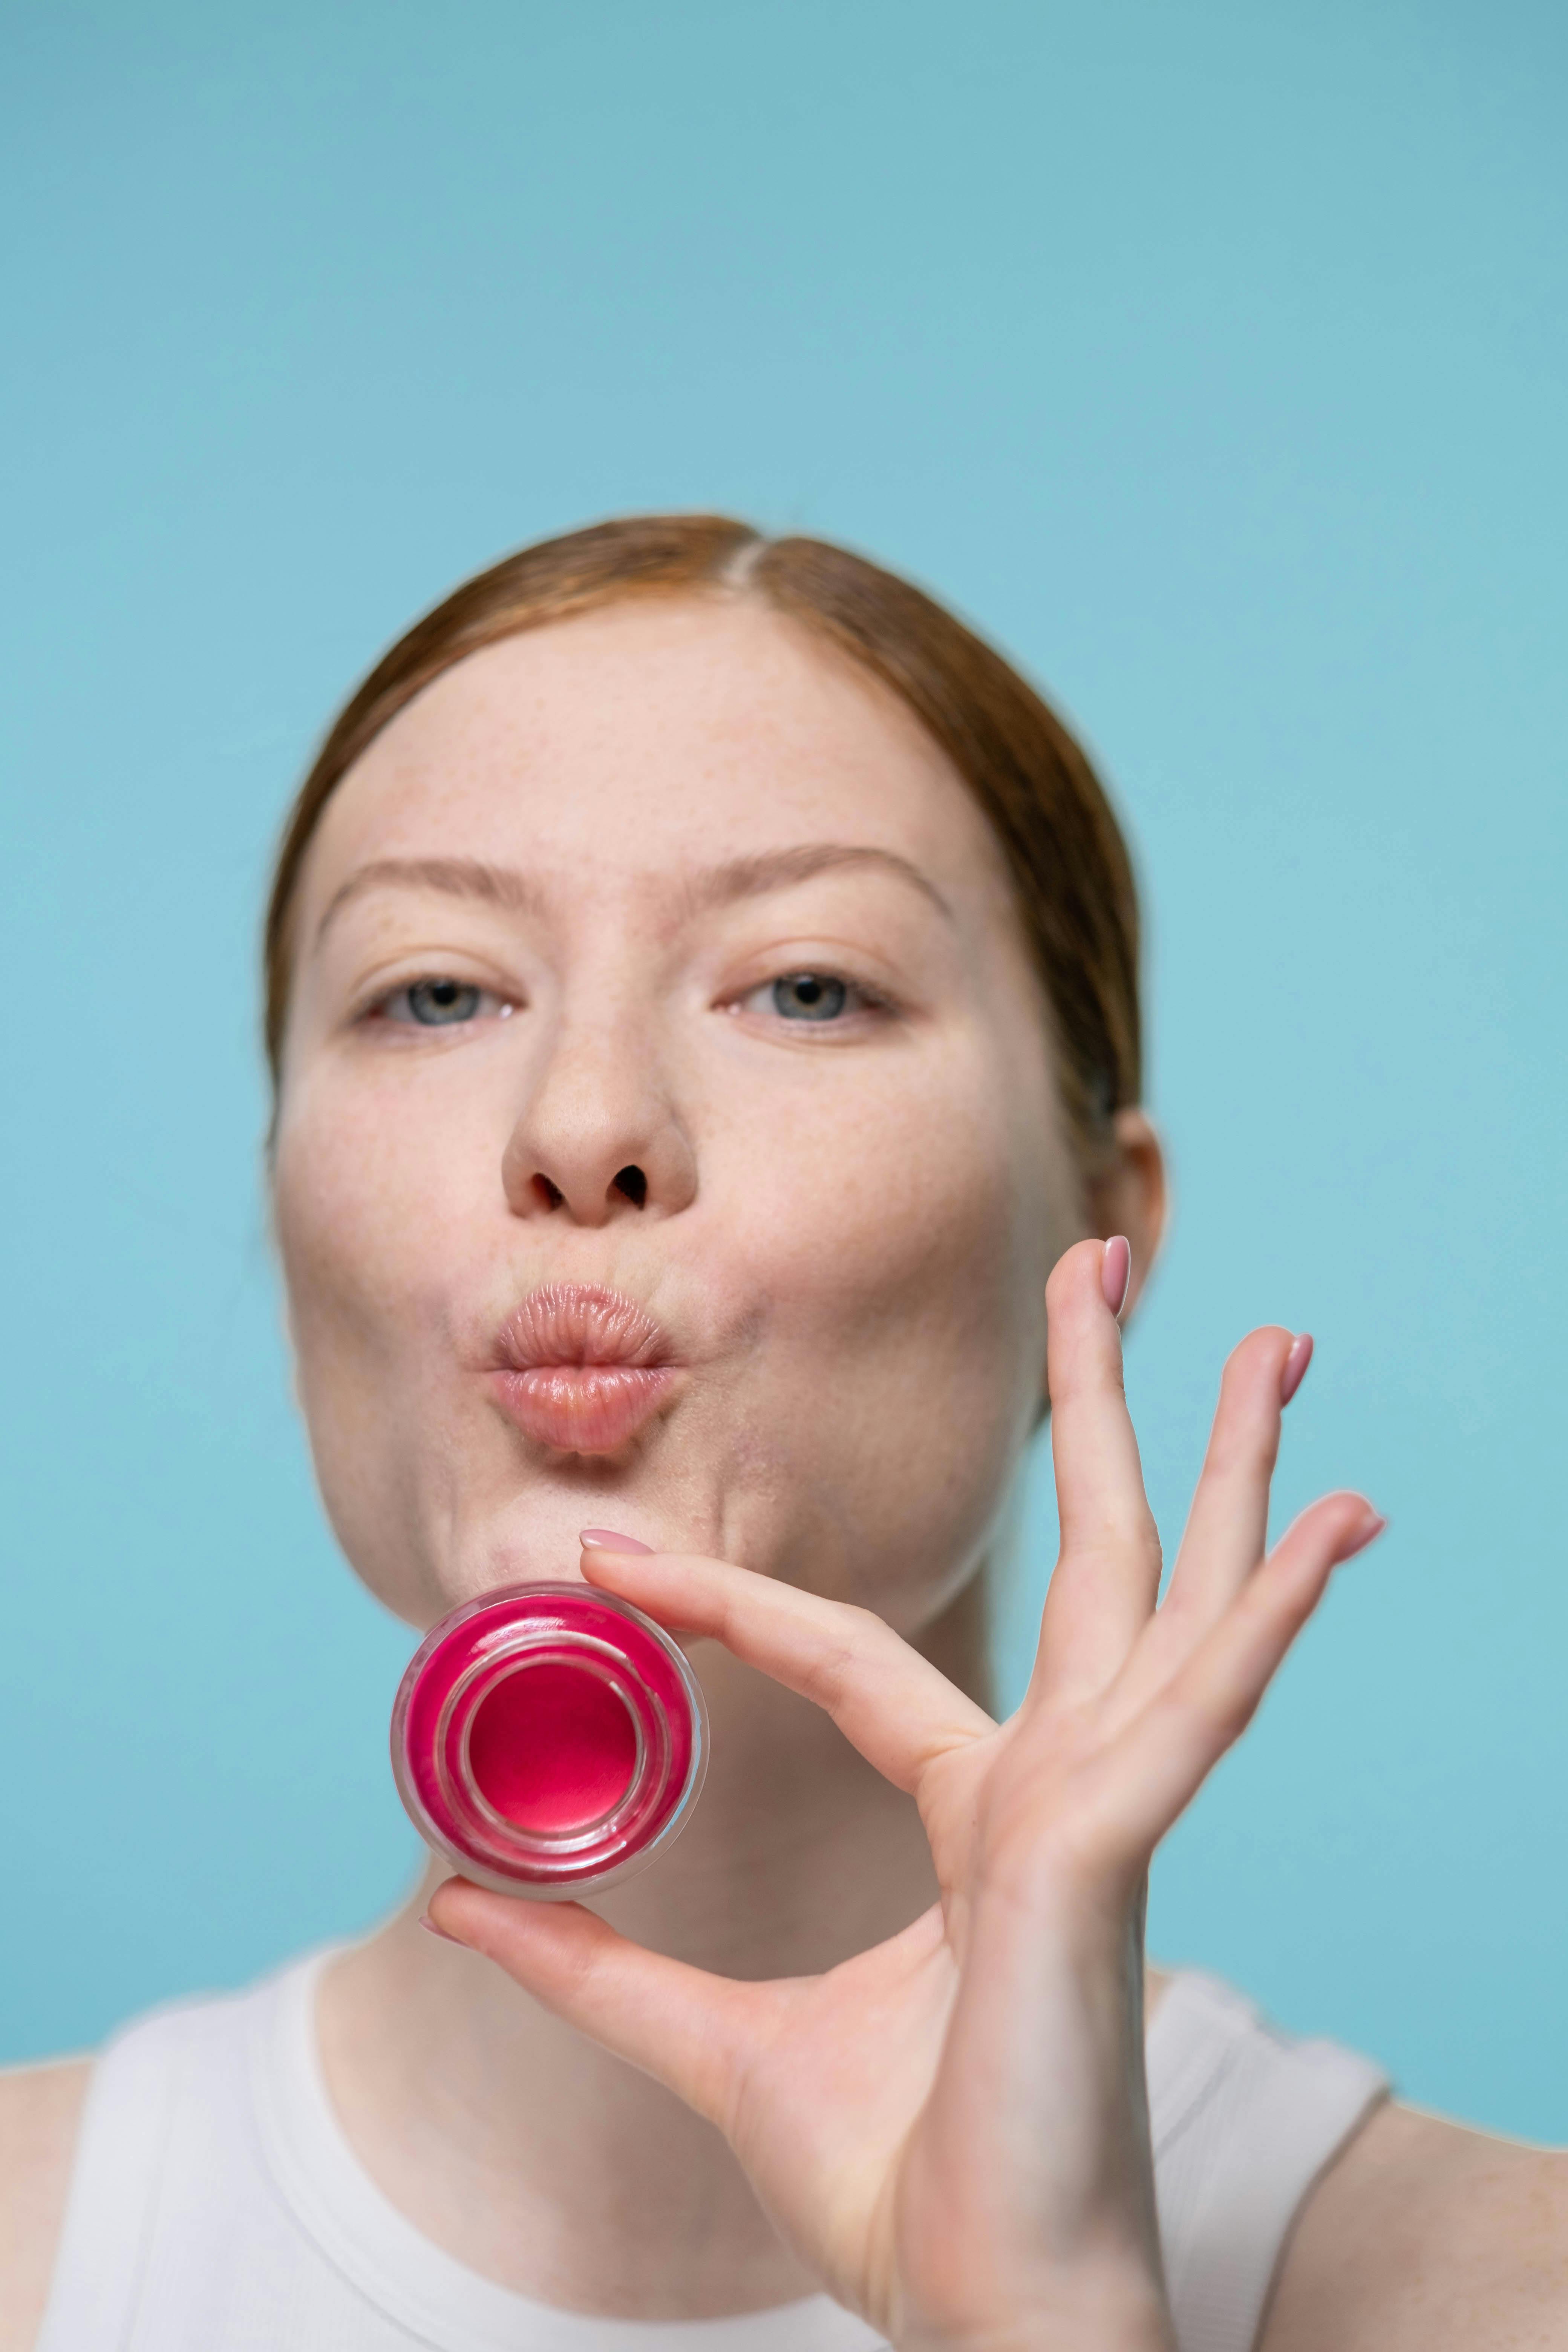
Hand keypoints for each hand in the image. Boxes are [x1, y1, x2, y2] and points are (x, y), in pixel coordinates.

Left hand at [430, 1239, 1384, 2350]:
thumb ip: (591, 1968)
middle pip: (1089, 1554)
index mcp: (975, 1811)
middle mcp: (1054, 1784)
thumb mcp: (705, 2044)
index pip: (846, 1654)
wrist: (982, 2314)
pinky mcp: (1113, 1853)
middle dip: (1107, 1404)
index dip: (720, 1601)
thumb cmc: (893, 2189)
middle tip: (1115, 1263)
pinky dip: (1268, 1613)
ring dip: (1223, 1458)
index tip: (604, 1558)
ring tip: (1271, 1335)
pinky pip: (1200, 1707)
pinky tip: (1331, 1519)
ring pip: (1167, 1591)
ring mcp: (1100, 1809)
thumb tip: (453, 1902)